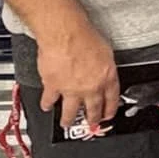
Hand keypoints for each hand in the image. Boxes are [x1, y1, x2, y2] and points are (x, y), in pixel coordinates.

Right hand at [36, 20, 119, 136]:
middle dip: (93, 119)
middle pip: (93, 109)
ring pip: (71, 112)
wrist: (65, 34)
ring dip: (69, 119)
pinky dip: (47, 104)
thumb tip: (103, 70)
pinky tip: (46, 106)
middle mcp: (90, 87)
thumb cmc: (84, 36)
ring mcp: (72, 90)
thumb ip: (104, 66)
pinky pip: (50, 100)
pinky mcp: (54, 87)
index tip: (108, 114)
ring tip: (67, 123)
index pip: (112, 99)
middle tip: (92, 123)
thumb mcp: (105, 51)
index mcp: (106, 77)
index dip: (110, 109)